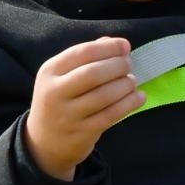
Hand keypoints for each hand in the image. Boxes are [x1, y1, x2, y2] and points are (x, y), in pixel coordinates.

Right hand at [25, 37, 143, 180]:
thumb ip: (86, 57)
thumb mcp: (62, 76)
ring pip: (105, 95)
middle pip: (93, 73)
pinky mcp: (83, 132)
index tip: (125, 46)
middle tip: (129, 65)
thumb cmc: (60, 100)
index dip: (108, 47)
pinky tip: (139, 97)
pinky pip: (112, 114)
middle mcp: (56, 92)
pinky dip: (129, 103)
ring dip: (125, 85)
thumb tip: (113, 42)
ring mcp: (68, 114)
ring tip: (132, 82)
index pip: (82, 52)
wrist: (45, 141)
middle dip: (118, 66)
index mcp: (50, 71)